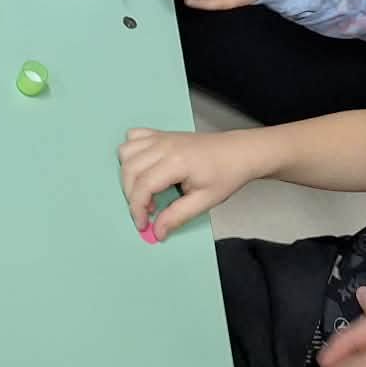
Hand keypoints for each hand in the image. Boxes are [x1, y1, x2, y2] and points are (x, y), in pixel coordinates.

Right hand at [117, 125, 264, 239]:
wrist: (239, 152)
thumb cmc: (225, 176)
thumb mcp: (205, 201)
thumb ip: (178, 216)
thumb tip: (156, 232)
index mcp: (177, 162)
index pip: (143, 185)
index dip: (137, 208)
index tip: (143, 225)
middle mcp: (163, 146)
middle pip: (130, 170)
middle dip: (131, 195)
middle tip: (147, 211)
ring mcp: (160, 137)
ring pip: (126, 152)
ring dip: (128, 174)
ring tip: (145, 189)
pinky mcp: (160, 134)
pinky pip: (133, 137)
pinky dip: (131, 152)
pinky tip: (143, 166)